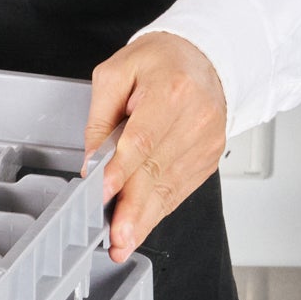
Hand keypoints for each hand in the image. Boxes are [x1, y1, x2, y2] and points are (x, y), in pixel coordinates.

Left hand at [83, 32, 227, 261]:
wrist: (205, 57)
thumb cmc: (160, 62)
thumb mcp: (116, 73)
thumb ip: (100, 118)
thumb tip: (92, 161)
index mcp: (172, 91)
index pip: (143, 139)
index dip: (122, 171)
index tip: (103, 194)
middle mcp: (196, 119)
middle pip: (158, 170)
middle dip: (134, 209)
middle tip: (115, 236)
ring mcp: (206, 142)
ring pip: (170, 188)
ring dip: (145, 219)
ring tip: (123, 242)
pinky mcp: (208, 158)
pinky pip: (180, 190)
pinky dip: (158, 211)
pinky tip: (141, 227)